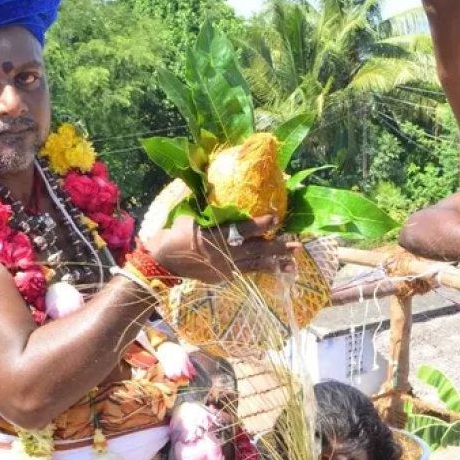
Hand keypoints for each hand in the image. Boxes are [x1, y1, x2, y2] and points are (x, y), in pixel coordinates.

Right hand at [145, 215, 299, 283]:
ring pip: (255, 264)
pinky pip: (247, 271)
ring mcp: (225, 268)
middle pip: (255, 250)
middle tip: (296, 244)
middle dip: (277, 247)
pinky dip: (262, 270)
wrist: (164, 262)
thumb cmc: (176, 233)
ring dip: (275, 262)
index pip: (242, 230)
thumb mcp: (190, 216)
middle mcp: (223, 254)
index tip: (276, 217)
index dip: (260, 224)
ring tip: (293, 262)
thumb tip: (216, 182)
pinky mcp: (224, 277)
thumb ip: (209, 208)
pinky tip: (276, 269)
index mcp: (214, 236)